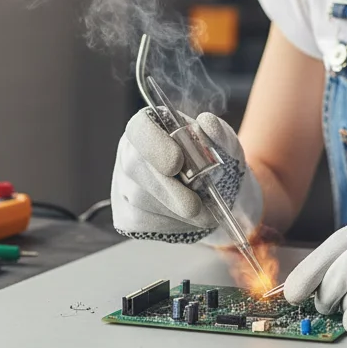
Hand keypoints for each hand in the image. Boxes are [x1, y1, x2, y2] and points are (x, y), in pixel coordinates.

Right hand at [111, 109, 262, 243]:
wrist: (211, 193)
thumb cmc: (212, 162)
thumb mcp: (222, 143)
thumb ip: (218, 132)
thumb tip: (207, 123)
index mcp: (149, 126)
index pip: (139, 128)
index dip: (155, 145)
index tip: (178, 162)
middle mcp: (129, 152)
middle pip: (135, 167)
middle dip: (169, 190)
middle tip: (196, 205)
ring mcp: (123, 184)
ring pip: (140, 199)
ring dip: (175, 210)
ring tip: (202, 210)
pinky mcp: (126, 214)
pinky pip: (143, 222)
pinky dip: (171, 224)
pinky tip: (185, 217)